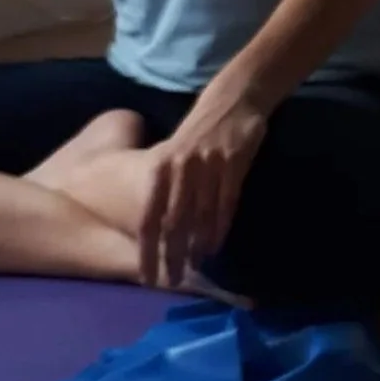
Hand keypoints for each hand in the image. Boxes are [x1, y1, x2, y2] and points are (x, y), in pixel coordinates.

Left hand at [138, 85, 267, 288]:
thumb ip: (166, 187)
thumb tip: (159, 228)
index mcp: (161, 167)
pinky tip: (216, 246)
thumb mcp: (174, 155)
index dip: (146, 249)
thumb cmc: (198, 132)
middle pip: (172, 223)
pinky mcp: (233, 164)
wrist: (233, 100)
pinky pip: (225, 204)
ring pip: (200, 217)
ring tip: (194, 267)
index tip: (146, 275)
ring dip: (196, 246)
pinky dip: (220, 228)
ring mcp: (208, 167)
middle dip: (171, 256)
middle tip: (171, 280)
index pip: (149, 216)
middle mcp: (180, 169)